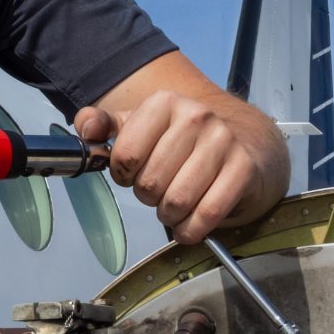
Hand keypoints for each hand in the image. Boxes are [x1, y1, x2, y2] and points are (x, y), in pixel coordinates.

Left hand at [74, 90, 279, 244]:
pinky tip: (188, 226)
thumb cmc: (184, 141)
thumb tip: (85, 128)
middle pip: (149, 182)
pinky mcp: (244, 168)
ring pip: (176, 201)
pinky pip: (207, 213)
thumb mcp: (140, 126)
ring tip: (173, 207)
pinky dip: (191, 230)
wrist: (248, 143)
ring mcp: (223, 141)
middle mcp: (196, 116)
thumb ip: (104, 125)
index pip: (125, 155)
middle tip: (158, 192)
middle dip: (148, 197)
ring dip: (169, 216)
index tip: (132, 174)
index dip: (123, 174)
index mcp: (164, 103)